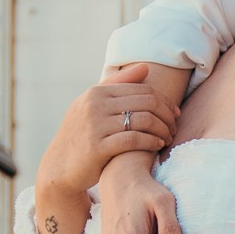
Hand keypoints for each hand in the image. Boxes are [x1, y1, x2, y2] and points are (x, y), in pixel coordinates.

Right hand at [47, 67, 180, 198]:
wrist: (59, 166)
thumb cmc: (83, 135)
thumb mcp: (95, 106)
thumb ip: (118, 86)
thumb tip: (145, 67)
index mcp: (96, 92)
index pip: (142, 89)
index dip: (164, 100)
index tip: (175, 113)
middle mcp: (94, 105)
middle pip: (146, 102)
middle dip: (166, 115)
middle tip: (175, 126)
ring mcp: (95, 125)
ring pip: (143, 120)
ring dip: (162, 129)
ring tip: (168, 137)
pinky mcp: (97, 147)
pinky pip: (134, 139)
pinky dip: (151, 141)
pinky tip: (158, 145)